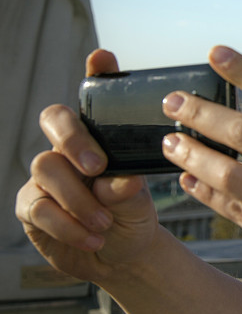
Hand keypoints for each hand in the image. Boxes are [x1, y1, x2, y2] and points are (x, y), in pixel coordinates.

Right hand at [15, 50, 163, 285]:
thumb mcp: (139, 201)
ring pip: (46, 167)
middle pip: (53, 119)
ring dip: (78, 198)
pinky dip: (69, 225)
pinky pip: (39, 207)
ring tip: (104, 223)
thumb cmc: (130, 215)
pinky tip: (92, 238)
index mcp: (99, 139)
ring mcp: (45, 176)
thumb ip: (129, 188)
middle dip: (73, 138)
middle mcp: (67, 149)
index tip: (102, 57)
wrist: (120, 255)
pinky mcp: (30, 206)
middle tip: (97, 166)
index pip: (93, 100)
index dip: (95, 75)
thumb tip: (122, 180)